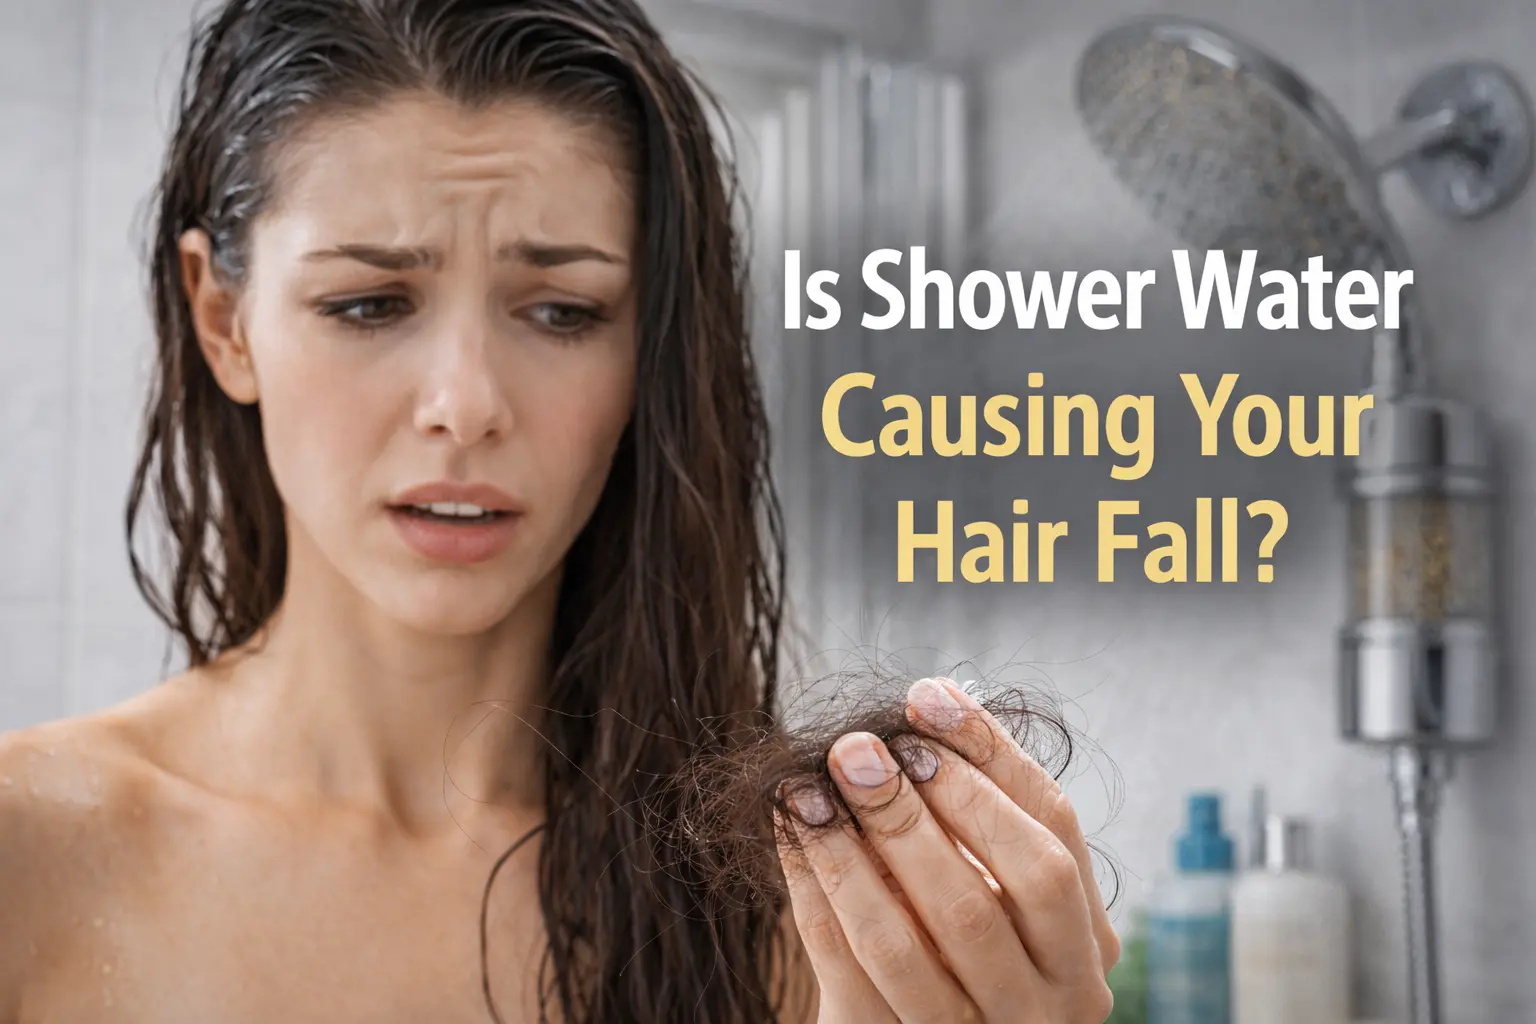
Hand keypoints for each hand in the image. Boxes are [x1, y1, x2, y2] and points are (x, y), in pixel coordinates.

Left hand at [777, 677, 1118, 1022]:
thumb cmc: (967, 952)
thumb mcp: (1001, 892)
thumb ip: (979, 815)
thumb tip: (929, 699)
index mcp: (1084, 943)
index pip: (1052, 829)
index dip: (988, 756)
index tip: (925, 697)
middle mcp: (1051, 998)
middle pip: (985, 891)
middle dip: (922, 805)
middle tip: (860, 747)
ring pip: (905, 940)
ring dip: (849, 850)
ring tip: (810, 787)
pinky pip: (845, 967)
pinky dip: (814, 891)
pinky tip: (792, 834)